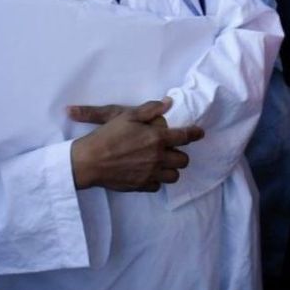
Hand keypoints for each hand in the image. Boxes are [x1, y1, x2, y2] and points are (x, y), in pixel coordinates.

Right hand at [68, 97, 204, 191]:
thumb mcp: (127, 115)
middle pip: (183, 160)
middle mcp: (158, 158)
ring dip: (170, 169)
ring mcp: (151, 174)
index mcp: (157, 138)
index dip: (194, 134)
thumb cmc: (108, 135)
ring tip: (161, 163)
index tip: (199, 133)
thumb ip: (150, 109)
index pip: (185, 137)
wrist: (90, 161)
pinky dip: (155, 180)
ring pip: (174, 176)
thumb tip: (168, 103)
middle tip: (171, 150)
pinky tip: (147, 173)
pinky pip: (157, 186)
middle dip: (180, 155)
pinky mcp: (141, 186)